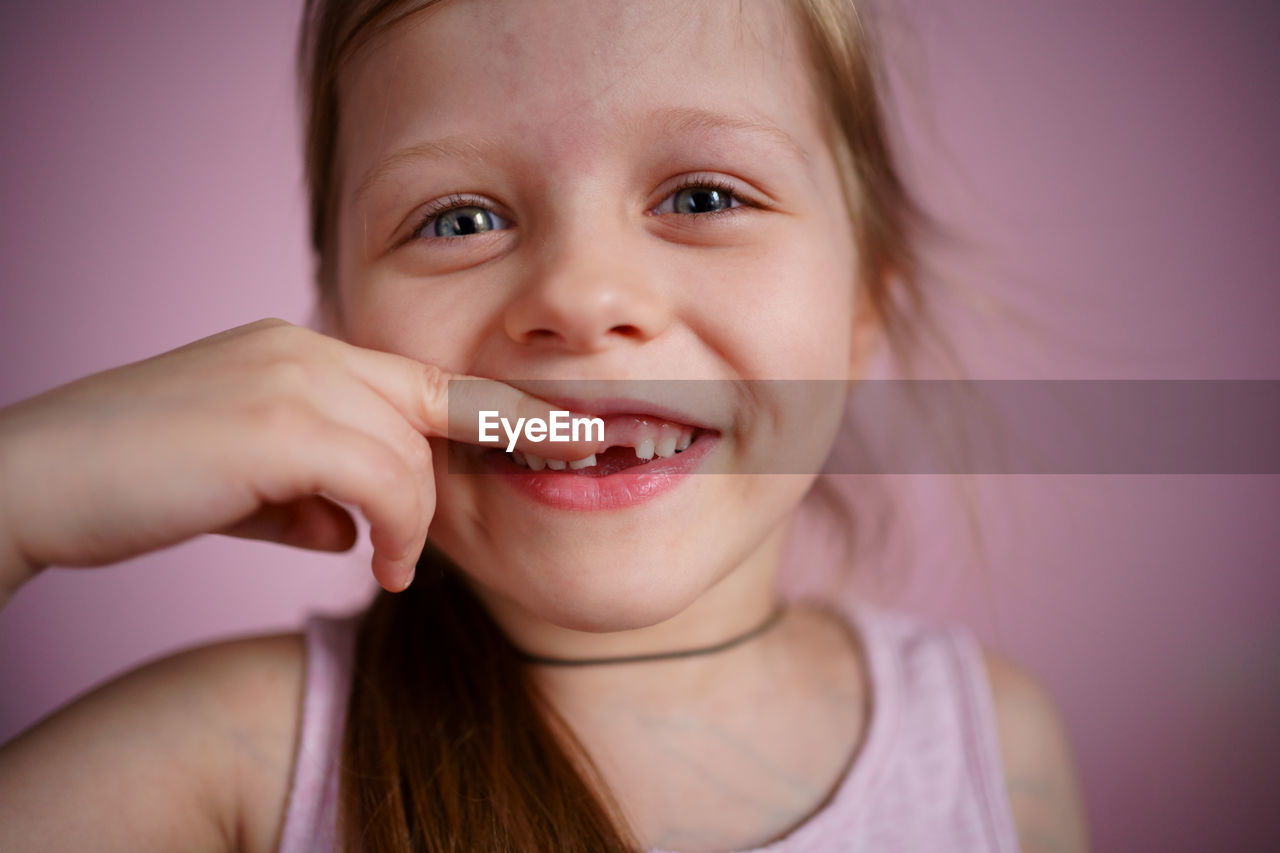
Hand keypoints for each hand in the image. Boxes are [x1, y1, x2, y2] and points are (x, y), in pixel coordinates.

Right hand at [0, 318, 591, 600]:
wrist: (36, 483)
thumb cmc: (134, 486)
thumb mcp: (242, 486)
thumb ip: (308, 493)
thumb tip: (356, 526)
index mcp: (300, 351)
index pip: (424, 378)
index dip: (501, 409)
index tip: (569, 433)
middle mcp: (306, 349)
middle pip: (432, 411)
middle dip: (475, 468)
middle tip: (477, 526)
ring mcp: (293, 378)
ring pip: (413, 449)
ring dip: (416, 519)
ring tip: (392, 564)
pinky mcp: (278, 422)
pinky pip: (384, 478)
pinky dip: (396, 529)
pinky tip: (379, 565)